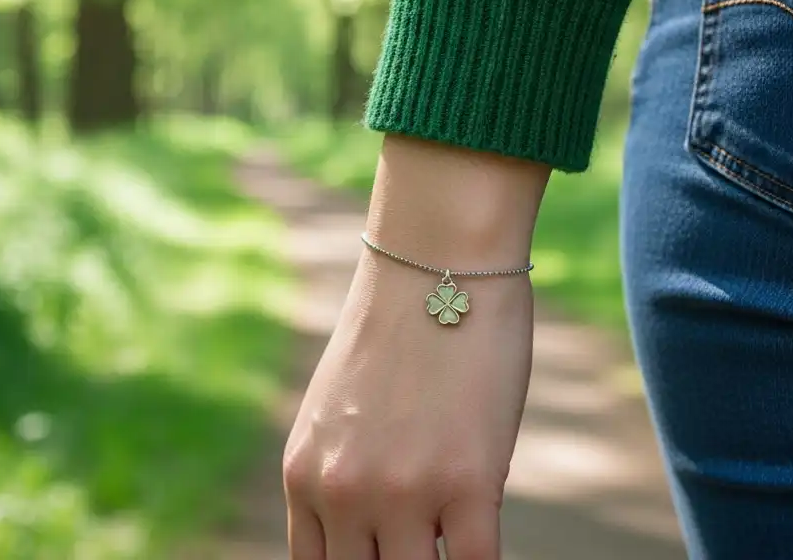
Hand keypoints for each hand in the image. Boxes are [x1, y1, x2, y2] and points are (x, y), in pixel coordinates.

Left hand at [282, 136, 547, 559]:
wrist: (439, 261)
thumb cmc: (401, 330)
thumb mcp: (342, 411)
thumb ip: (345, 474)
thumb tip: (382, 533)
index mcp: (303, 477)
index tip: (386, 558)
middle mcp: (343, 492)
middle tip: (425, 546)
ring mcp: (404, 493)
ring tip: (457, 533)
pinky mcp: (468, 484)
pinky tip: (489, 535)